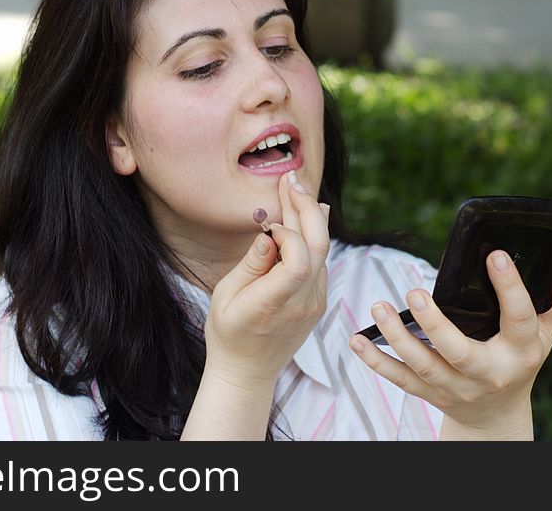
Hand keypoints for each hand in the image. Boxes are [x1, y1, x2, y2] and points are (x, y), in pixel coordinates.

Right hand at [204, 171, 330, 389]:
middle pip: (320, 247)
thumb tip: (269, 232)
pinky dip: (313, 236)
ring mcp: (315, 303)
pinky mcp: (318, 301)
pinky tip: (307, 216)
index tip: (268, 226)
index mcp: (275, 302)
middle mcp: (303, 302)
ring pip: (324, 251)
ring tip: (297, 189)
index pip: (299, 259)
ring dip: (311, 217)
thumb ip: (252, 263)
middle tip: (291, 180)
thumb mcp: (227, 296)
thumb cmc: (228, 332)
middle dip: (307, 208)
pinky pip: (321, 262)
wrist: (246, 371)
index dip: (288, 234)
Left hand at [349, 250, 551, 438]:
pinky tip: (355, 340)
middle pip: (459, 352)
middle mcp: (487, 372)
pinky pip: (399, 379)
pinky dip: (376, 361)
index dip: (510, 288)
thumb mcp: (545, 333)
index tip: (494, 255)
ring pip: (423, 366)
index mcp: (520, 351)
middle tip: (414, 291)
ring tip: (378, 306)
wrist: (497, 416)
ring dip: (397, 338)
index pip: (520, 319)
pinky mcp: (429, 393)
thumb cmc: (520, 361)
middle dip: (434, 324)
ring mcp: (455, 386)